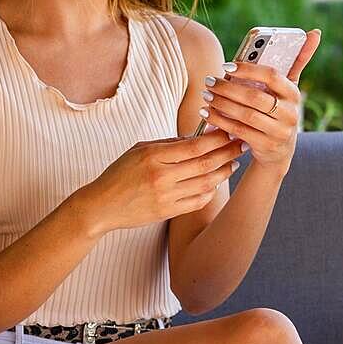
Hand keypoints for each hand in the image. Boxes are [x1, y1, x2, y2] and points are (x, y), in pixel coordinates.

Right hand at [77, 130, 245, 232]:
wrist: (101, 206)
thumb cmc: (120, 173)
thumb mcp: (140, 149)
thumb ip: (169, 143)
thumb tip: (198, 136)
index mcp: (154, 156)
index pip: (195, 145)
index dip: (216, 138)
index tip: (229, 131)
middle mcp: (162, 176)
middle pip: (205, 163)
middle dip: (227, 152)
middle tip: (241, 144)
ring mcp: (166, 196)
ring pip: (206, 183)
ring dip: (223, 172)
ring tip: (233, 163)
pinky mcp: (167, 213)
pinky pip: (198, 201)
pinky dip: (210, 191)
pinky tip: (215, 182)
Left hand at [199, 29, 321, 171]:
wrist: (279, 152)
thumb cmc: (280, 110)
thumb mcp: (289, 88)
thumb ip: (299, 60)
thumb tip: (315, 32)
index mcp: (294, 94)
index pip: (272, 77)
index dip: (249, 70)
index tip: (227, 66)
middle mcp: (290, 114)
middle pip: (254, 97)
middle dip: (228, 88)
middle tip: (210, 81)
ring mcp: (279, 132)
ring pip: (245, 115)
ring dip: (221, 104)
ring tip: (206, 95)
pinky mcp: (265, 146)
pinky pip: (238, 130)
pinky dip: (220, 121)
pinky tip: (207, 113)